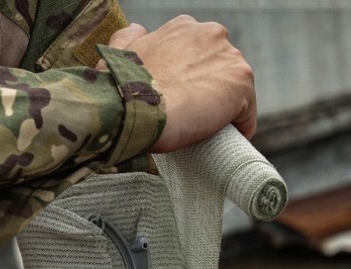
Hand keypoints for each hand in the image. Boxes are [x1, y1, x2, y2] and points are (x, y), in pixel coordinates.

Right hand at [104, 16, 256, 152]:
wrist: (134, 107)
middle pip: (221, 71)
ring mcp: (230, 57)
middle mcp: (211, 34)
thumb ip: (130, 37)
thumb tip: (137, 31)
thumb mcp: (119, 52)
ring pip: (235, 92)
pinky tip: (221, 141)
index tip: (181, 101)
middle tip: (190, 119)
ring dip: (224, 111)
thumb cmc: (121, 88)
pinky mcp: (241, 83)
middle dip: (209, 93)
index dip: (191, 81)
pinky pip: (246, 114)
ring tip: (204, 133)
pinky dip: (237, 129)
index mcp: (183, 28)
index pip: (200, 56)